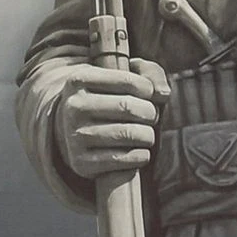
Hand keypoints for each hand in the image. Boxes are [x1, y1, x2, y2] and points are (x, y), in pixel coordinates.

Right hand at [57, 59, 166, 185]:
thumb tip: (163, 94)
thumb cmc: (108, 99)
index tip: (149, 95)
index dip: (148, 89)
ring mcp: (75, 136)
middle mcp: (73, 107)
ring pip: (128, 135)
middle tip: (151, 117)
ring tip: (146, 134)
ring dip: (147, 136)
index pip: (127, 81)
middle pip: (128, 108)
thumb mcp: (121, 77)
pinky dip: (141, 156)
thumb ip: (148, 73)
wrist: (74, 131)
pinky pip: (124, 159)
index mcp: (79, 80)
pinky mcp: (81, 163)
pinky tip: (139, 151)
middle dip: (150, 113)